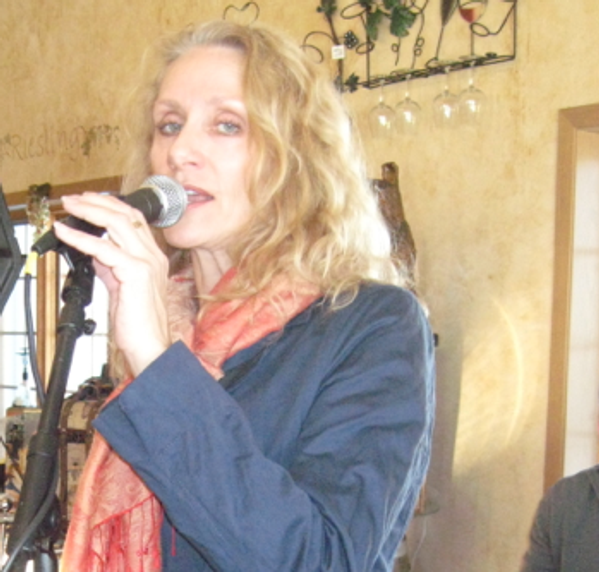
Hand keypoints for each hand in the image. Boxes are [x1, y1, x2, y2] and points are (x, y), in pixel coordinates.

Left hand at [54, 192, 171, 375]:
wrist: (149, 344)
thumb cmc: (138, 322)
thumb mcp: (121, 287)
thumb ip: (110, 267)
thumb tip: (93, 251)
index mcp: (152, 258)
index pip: (134, 220)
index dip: (111, 205)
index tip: (88, 200)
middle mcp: (153, 256)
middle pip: (127, 215)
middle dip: (98, 201)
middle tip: (74, 198)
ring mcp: (147, 263)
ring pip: (118, 224)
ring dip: (90, 212)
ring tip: (69, 207)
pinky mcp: (136, 273)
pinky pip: (105, 249)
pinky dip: (82, 239)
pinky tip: (66, 234)